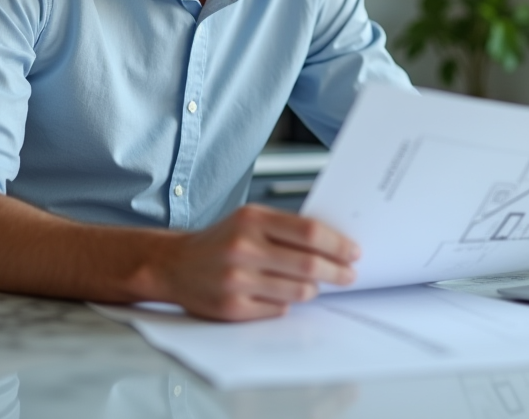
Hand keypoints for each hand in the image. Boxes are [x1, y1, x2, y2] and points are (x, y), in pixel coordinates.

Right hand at [158, 204, 359, 320]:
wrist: (174, 264)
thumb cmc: (220, 241)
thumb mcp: (249, 219)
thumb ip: (286, 228)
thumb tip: (334, 243)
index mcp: (252, 220)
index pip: (309, 233)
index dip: (338, 244)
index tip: (354, 251)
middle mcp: (243, 248)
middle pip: (308, 264)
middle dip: (337, 271)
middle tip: (349, 274)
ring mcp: (237, 280)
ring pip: (298, 291)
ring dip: (314, 289)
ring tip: (314, 284)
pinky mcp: (232, 308)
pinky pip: (278, 309)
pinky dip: (287, 303)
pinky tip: (281, 294)